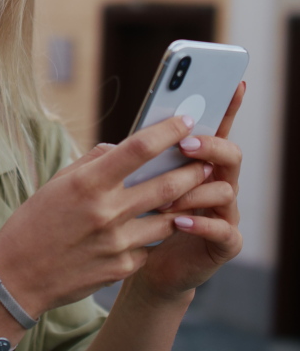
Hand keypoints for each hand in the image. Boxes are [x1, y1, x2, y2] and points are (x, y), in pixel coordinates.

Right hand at [0, 113, 214, 316]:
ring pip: (168, 219)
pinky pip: (149, 246)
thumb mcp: (58, 182)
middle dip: (193, 170)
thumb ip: (95, 162)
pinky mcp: (122, 268)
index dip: (169, 131)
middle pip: (168, 185)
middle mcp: (106, 212)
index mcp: (88, 183)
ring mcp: (117, 243)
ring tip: (193, 192)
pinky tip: (150, 228)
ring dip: (184, 204)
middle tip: (206, 161)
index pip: (140, 148)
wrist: (18, 277)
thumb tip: (123, 148)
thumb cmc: (35, 222)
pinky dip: (152, 235)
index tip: (187, 121)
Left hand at [133, 82, 244, 303]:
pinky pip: (223, 230)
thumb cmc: (133, 219)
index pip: (217, 128)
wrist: (142, 266)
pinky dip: (202, 224)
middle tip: (184, 145)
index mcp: (198, 163)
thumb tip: (117, 141)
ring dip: (196, 190)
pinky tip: (179, 222)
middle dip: (209, 145)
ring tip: (168, 199)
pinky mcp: (224, 244)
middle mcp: (217, 183)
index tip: (233, 83)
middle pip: (229, 154)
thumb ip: (131, 162)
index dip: (228, 106)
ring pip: (225, 191)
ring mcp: (225, 213)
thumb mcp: (128, 184)